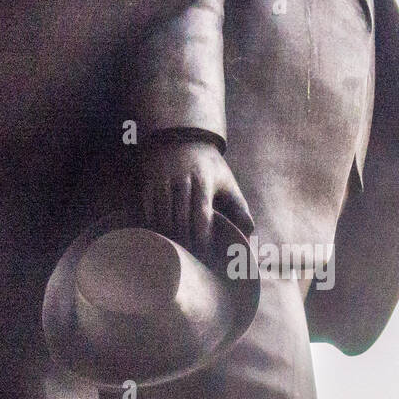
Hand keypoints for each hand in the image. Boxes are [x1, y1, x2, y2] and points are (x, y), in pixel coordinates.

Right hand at [140, 133, 253, 256]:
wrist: (182, 140)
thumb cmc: (209, 168)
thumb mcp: (227, 182)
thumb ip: (239, 207)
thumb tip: (249, 230)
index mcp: (203, 179)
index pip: (201, 213)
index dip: (203, 235)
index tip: (206, 252)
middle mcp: (181, 179)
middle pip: (181, 218)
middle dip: (186, 240)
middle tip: (192, 258)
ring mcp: (163, 181)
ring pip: (163, 216)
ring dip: (170, 236)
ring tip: (178, 250)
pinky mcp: (150, 184)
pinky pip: (149, 211)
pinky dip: (155, 227)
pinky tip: (163, 237)